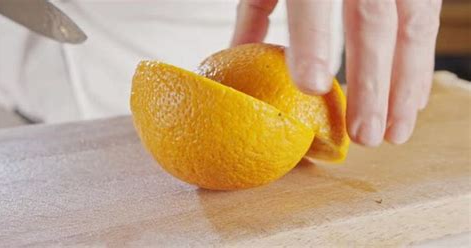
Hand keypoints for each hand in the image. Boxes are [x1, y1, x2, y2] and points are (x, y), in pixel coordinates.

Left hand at [231, 0, 441, 145]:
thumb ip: (254, 10)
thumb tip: (241, 57)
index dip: (314, 40)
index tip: (313, 88)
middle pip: (373, 20)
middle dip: (371, 82)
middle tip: (365, 136)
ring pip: (413, 23)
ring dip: (406, 84)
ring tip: (396, 134)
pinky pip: (427, 18)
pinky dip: (420, 63)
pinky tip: (414, 99)